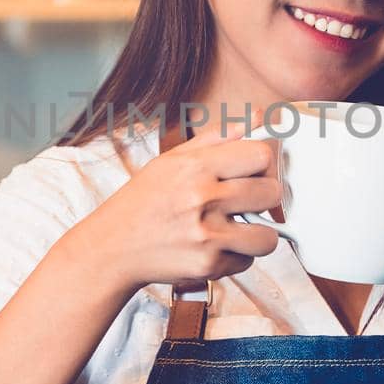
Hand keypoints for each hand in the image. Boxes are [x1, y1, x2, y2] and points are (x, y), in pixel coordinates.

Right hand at [84, 122, 283, 291]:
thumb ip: (218, 137)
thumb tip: (259, 117)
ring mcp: (206, 235)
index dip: (264, 164)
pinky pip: (247, 261)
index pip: (261, 155)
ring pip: (268, 236)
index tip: (256, 172)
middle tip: (248, 202)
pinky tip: (216, 247)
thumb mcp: (172, 160)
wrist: (112, 247)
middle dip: (264, 198)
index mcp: (195, 166)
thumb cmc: (143, 201)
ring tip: (238, 228)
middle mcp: (202, 199)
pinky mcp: (208, 266)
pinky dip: (236, 257)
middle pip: (270, 193)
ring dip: (257, 234)